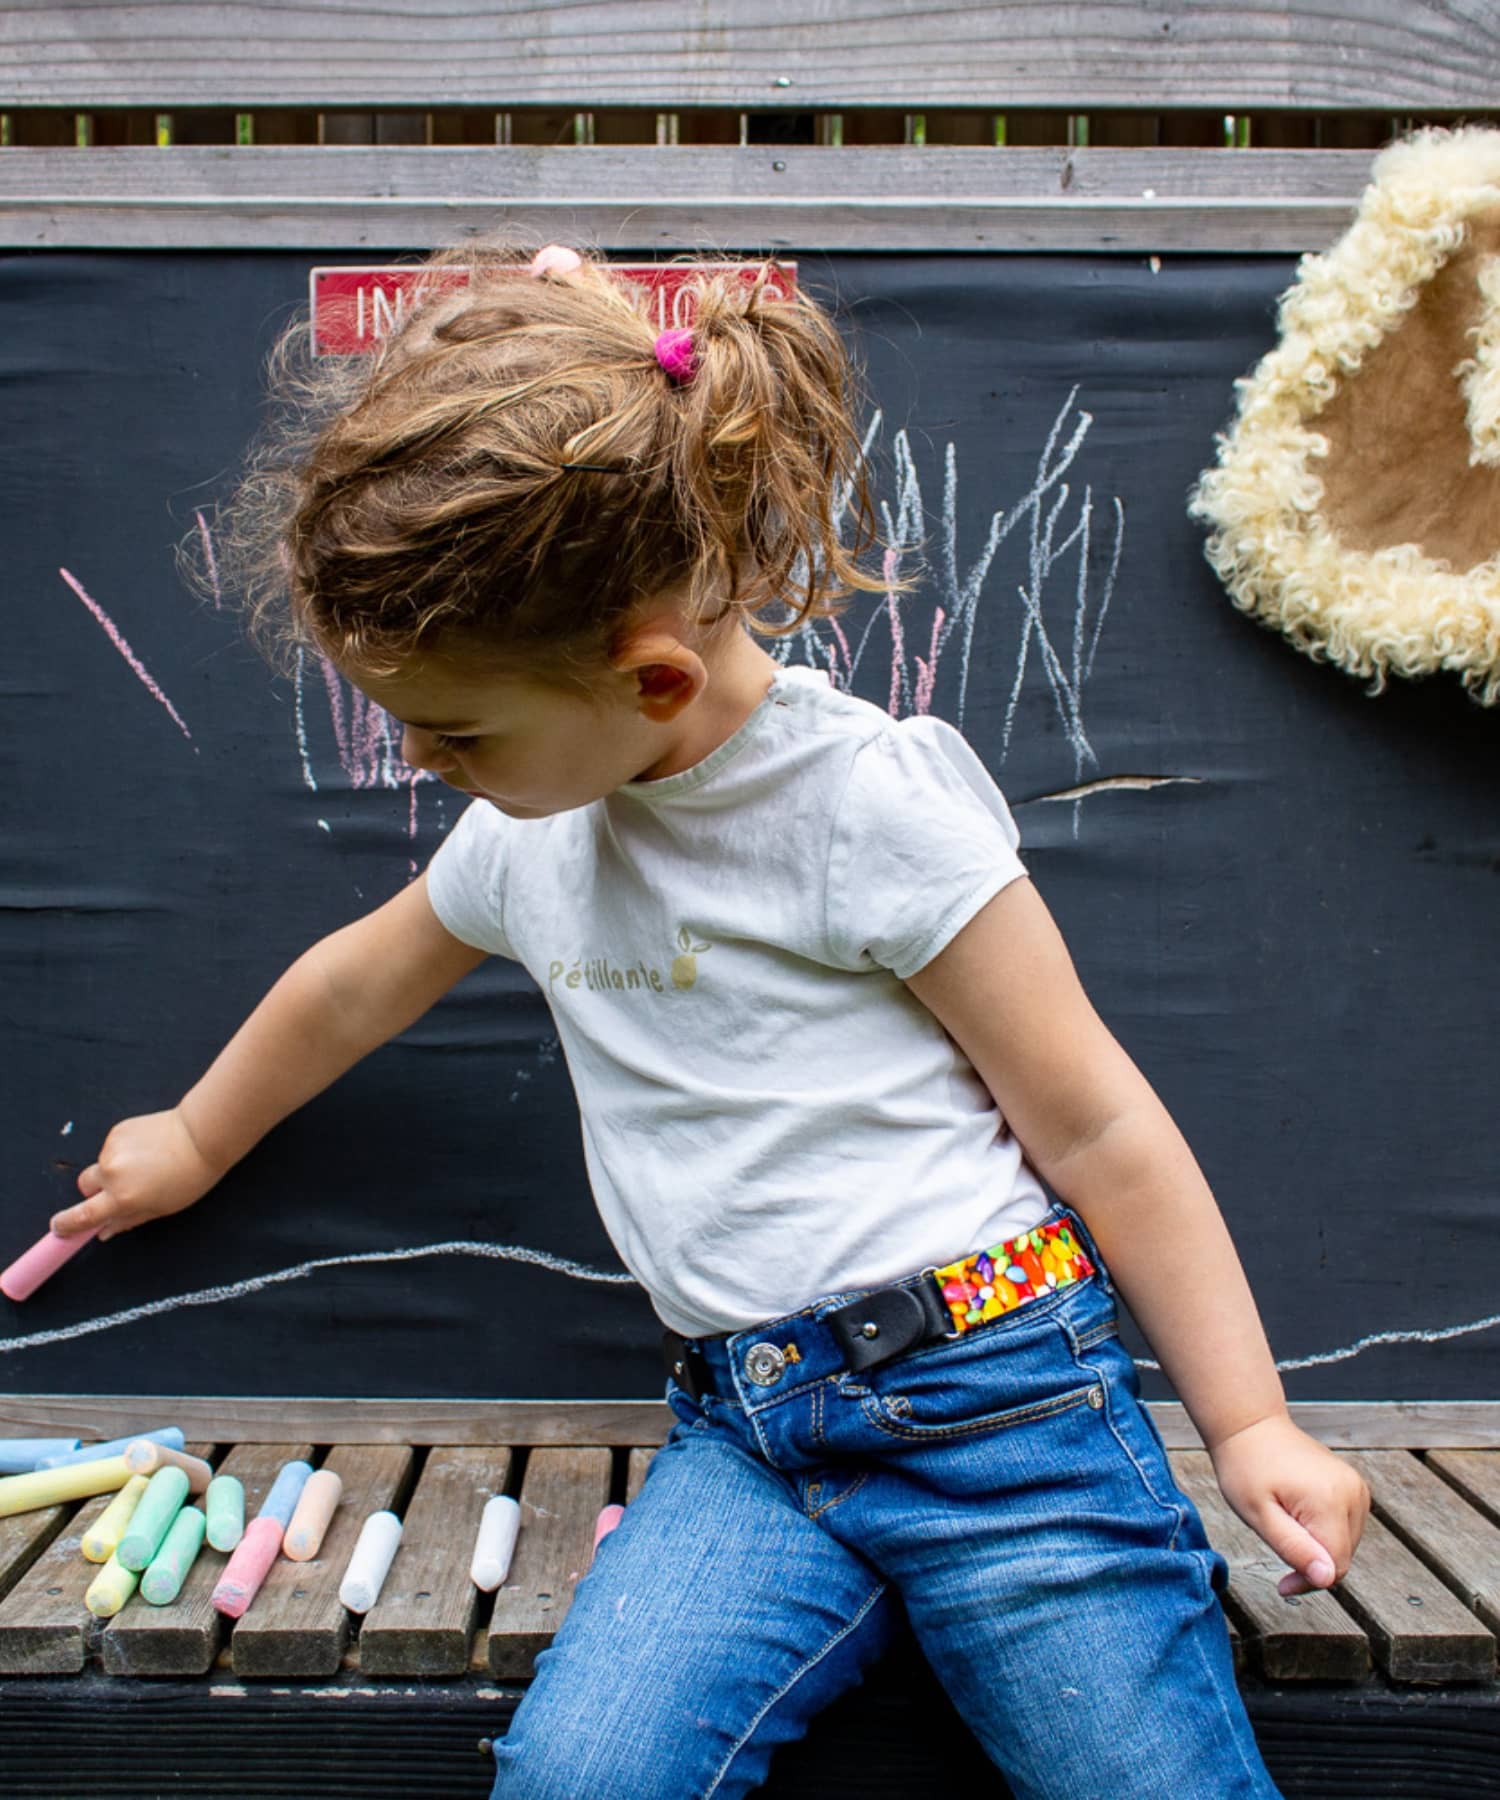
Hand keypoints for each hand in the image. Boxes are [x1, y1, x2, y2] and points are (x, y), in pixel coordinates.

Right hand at [49, 1108, 223, 1242]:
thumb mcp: (162, 1208)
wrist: (202, 1135)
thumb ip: (128, 1220)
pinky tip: (148, 1149)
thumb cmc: (189, 1177)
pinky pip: (112, 1148)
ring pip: (102, 1166)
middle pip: (84, 1187)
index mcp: (122, 1198)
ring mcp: (112, 1149)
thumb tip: (103, 1232)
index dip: (66, 1225)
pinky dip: (123, 1152)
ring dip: (114, 1170)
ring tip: (147, 1165)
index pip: (81, 1216)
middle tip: (120, 1191)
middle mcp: (111, 1173)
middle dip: (94, 1192)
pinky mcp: (118, 1131)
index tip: (59, 1228)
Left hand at [1207, 1410, 1371, 1596]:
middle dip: (1311, 1562)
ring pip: (1346, 1545)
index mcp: (1330, 1501)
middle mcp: (1353, 1493)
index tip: (1283, 1584)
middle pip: (1342, 1557)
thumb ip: (1294, 1548)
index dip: (1308, 1582)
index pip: (1335, 1567)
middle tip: (1277, 1539)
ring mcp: (1357, 1487)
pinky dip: (1324, 1531)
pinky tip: (1299, 1514)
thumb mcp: (1258, 1514)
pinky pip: (1346, 1527)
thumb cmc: (1247, 1467)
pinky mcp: (1355, 1486)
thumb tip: (1327, 1578)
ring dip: (1318, 1546)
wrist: (1251, 1426)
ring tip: (1286, 1521)